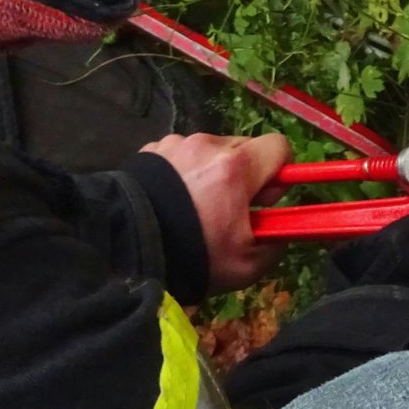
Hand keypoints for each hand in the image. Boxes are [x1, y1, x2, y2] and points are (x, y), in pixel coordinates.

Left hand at [141, 132, 291, 293]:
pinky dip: (184, 173)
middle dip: (247, 174)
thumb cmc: (192, 254)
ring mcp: (176, 144)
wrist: (125, 249)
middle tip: (232, 208)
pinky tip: (171, 201)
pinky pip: (181, 155)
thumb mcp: (247, 264)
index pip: (280, 146)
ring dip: (213, 173)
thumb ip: (277, 240)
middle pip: (245, 148)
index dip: (280, 172)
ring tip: (193, 208)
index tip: (266, 199)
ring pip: (211, 152)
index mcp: (236, 166)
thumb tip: (282, 229)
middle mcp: (207, 145)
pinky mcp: (151, 150)